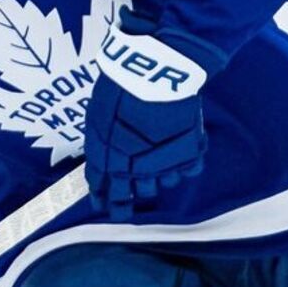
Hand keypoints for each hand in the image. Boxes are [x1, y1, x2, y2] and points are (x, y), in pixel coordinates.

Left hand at [83, 8, 226, 219]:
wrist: (154, 77)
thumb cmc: (120, 88)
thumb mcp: (99, 115)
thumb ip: (101, 140)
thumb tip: (103, 154)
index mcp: (106, 159)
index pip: (100, 188)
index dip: (101, 198)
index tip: (101, 205)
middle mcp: (133, 170)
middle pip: (128, 198)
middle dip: (124, 204)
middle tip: (125, 209)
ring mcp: (162, 165)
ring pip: (159, 186)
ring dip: (156, 180)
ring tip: (156, 169)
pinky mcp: (188, 156)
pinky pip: (187, 172)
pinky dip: (183, 166)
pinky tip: (181, 156)